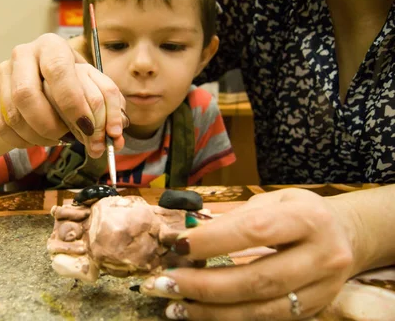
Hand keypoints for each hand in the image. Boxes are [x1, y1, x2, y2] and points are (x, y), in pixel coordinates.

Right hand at [0, 33, 127, 156]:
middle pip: (26, 95)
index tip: (89, 129)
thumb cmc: (73, 85)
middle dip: (50, 125)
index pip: (60, 72)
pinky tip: (37, 138)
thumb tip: (117, 134)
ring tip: (56, 139)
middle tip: (67, 139)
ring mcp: (3, 72)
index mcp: (52, 46)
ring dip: (37, 136)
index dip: (74, 104)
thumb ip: (109, 107)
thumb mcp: (95, 87)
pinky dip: (22, 140)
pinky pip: (1, 125)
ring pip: (13, 114)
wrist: (40, 86)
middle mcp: (23, 54)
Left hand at [140, 188, 357, 319]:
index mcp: (308, 219)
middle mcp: (321, 256)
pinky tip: (198, 312)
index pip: (254, 231)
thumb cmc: (299, 213)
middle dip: (203, 284)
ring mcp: (321, 289)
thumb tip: (184, 232)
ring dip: (210, 310)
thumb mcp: (273, 201)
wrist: (345, 236)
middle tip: (165, 283)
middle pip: (256, 279)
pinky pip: (265, 320)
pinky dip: (228, 318)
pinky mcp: (313, 311)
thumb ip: (233, 217)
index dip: (211, 241)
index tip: (176, 246)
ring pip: (259, 309)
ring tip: (173, 305)